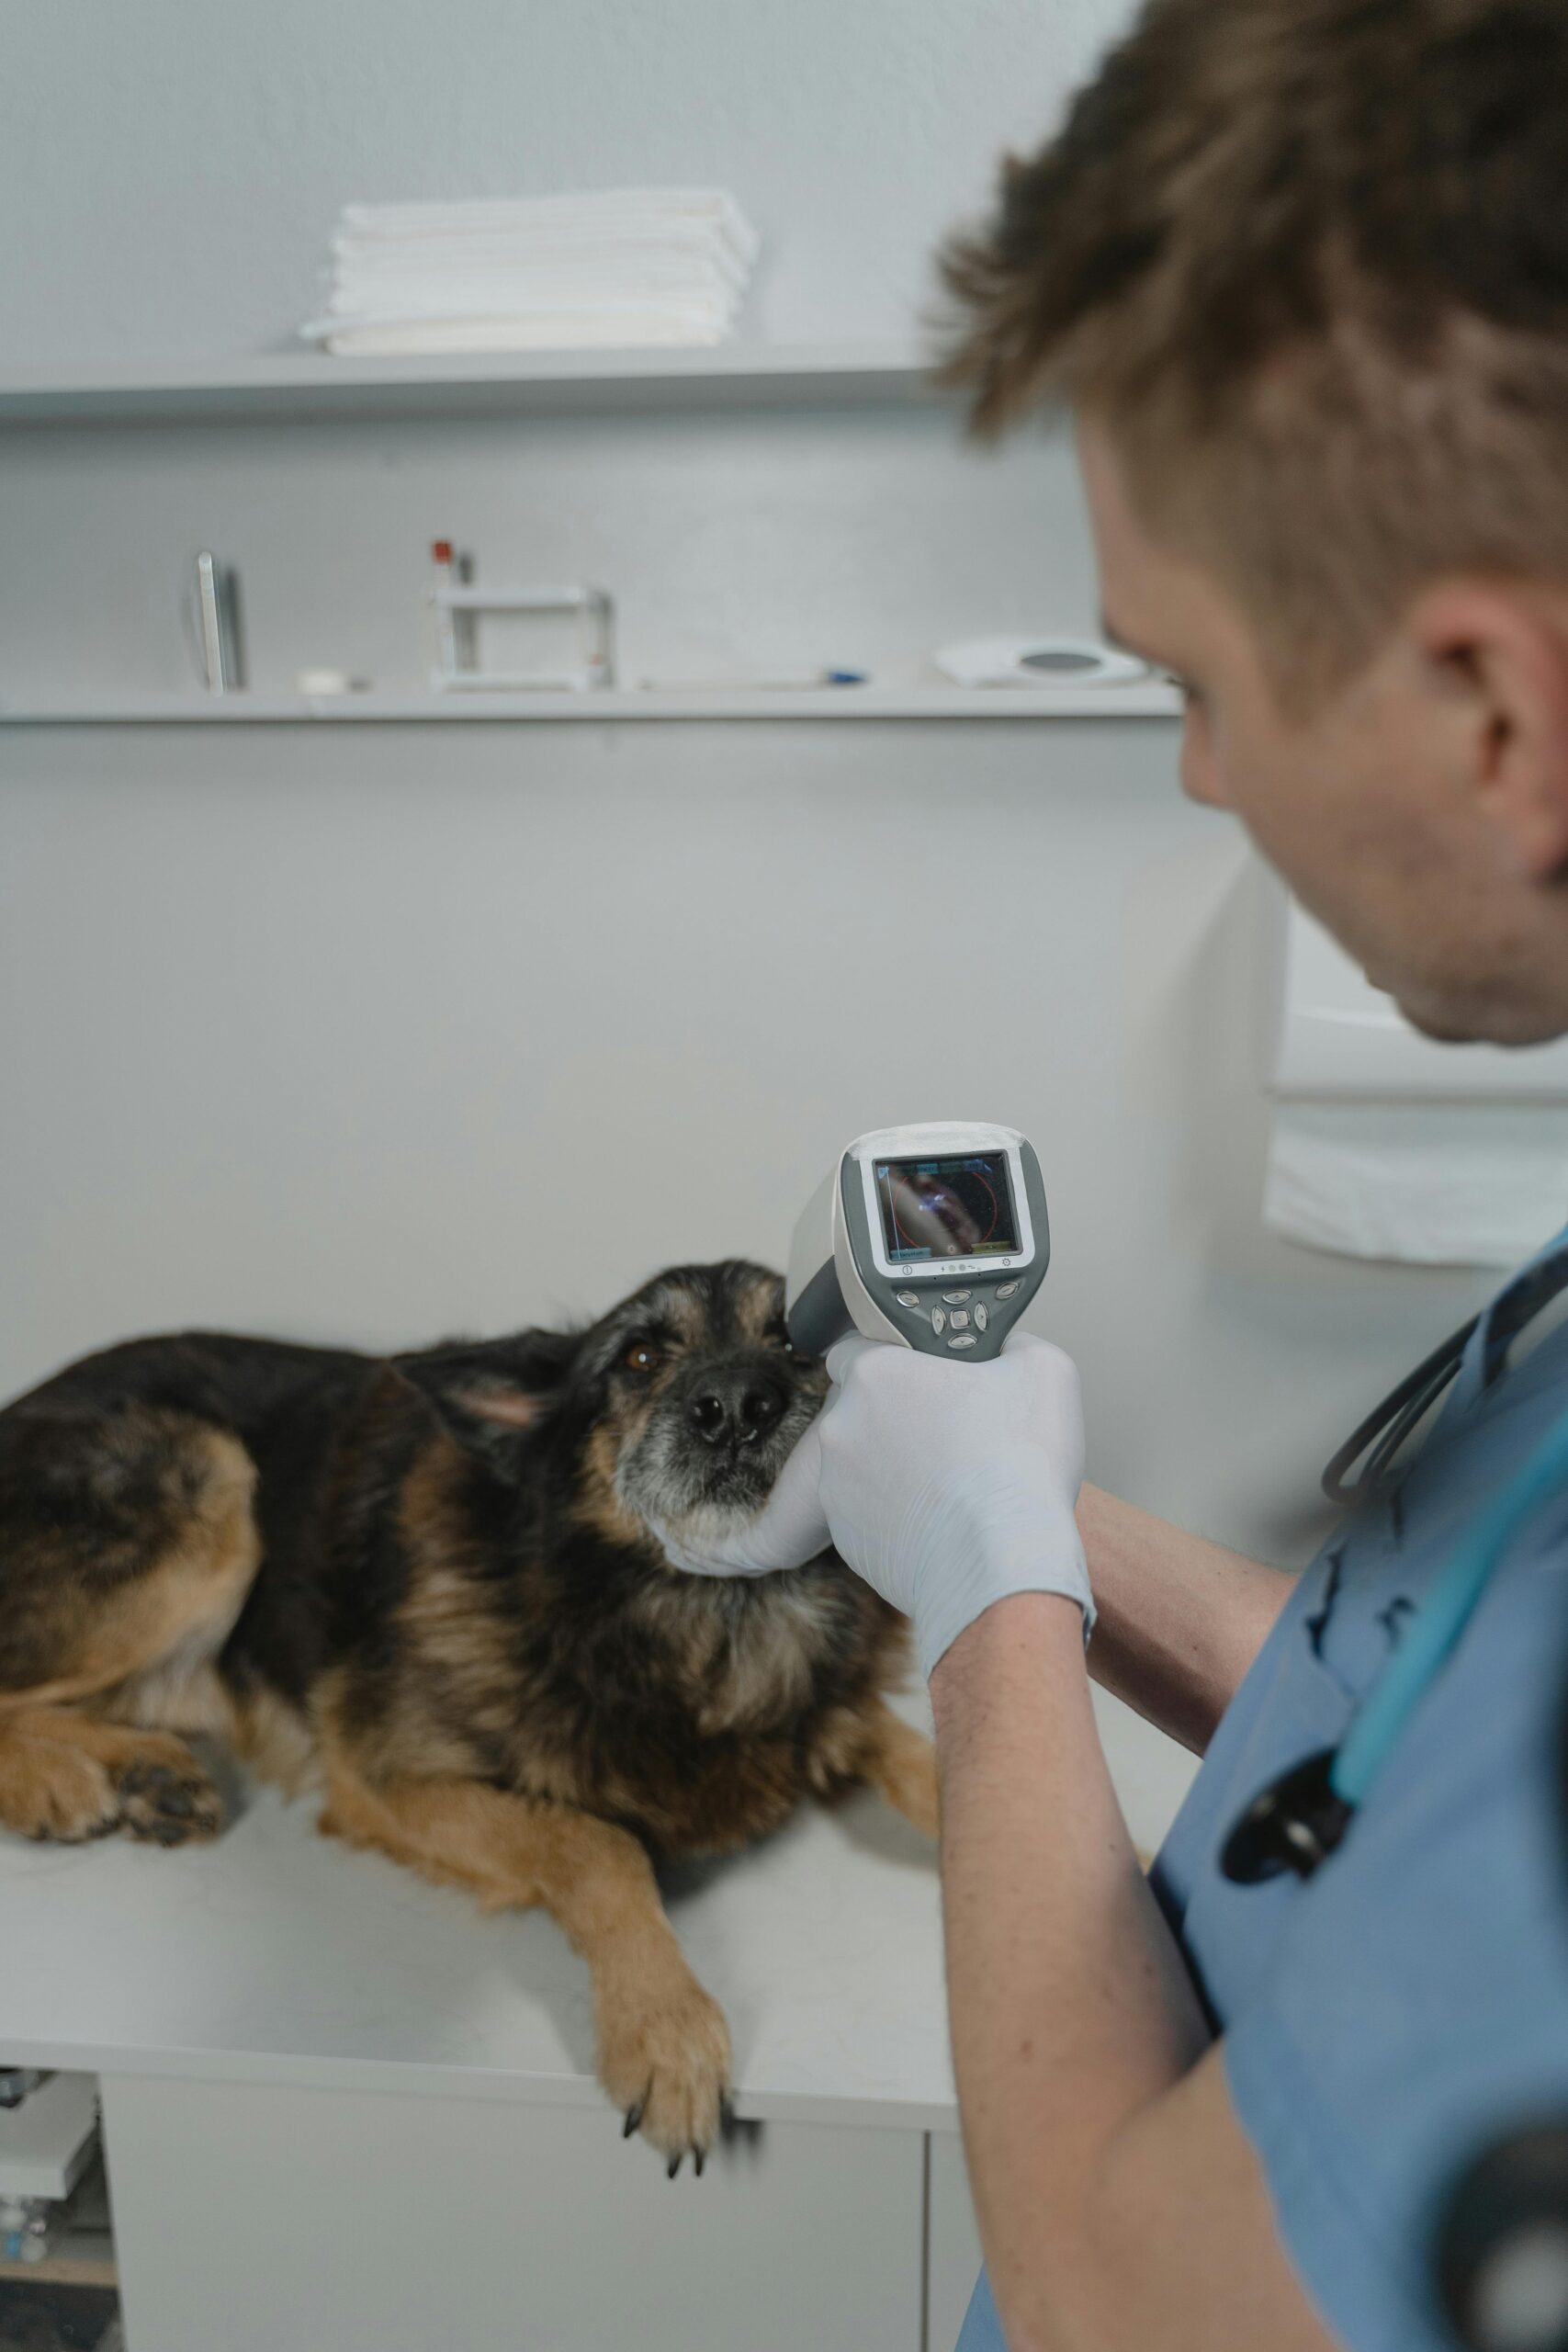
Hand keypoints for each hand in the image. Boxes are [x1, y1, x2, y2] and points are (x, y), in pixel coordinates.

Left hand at [814, 1334, 1090, 1675]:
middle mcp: (841, 1427)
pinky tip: (942, 1523)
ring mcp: (837, 1488)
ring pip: (861, 1467)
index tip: (920, 1381)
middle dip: (895, 1420)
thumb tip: (1009, 1348)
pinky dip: (897, 1516)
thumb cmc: (1021, 1463)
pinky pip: (869, 1516)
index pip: (853, 1351)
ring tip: (951, 1486)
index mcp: (875, 1375)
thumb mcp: (1044, 1370)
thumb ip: (1014, 1344)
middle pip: (859, 1412)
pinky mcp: (848, 1539)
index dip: (889, 1363)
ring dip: (895, 1470)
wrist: (1004, 1564)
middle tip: (947, 1435)